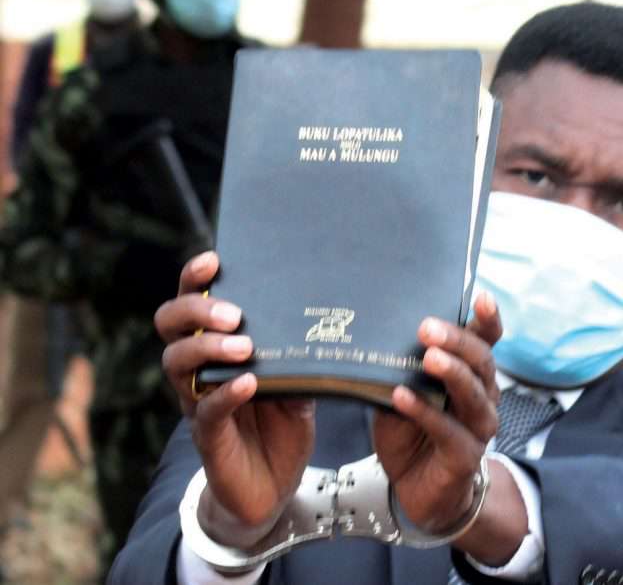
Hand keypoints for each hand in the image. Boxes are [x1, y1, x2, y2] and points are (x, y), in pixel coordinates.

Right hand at [155, 251, 314, 546]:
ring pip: (178, 364)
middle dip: (196, 310)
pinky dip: (225, 394)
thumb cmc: (281, 426)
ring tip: (244, 346)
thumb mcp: (299, 382)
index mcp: (215, 348)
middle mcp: (198, 370)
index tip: (212, 260)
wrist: (274, 486)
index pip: (190, 304)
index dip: (193, 280)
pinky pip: (206, 410)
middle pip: (170, 326)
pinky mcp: (207, 436)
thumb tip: (328, 320)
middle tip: (233, 313)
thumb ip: (301, 354)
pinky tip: (248, 384)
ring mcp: (197, 402)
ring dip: (208, 348)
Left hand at [373, 294, 529, 564]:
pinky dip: (424, 412)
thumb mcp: (400, 391)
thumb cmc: (410, 432)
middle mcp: (483, 395)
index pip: (486, 341)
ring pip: (474, 394)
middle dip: (458, 341)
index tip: (482, 298)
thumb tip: (372, 332)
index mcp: (471, 373)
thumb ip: (398, 367)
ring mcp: (478, 427)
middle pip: (482, 361)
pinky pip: (447, 430)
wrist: (417, 488)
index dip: (487, 320)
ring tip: (429, 357)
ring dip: (452, 372)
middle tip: (428, 327)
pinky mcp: (465, 455)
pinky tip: (402, 398)